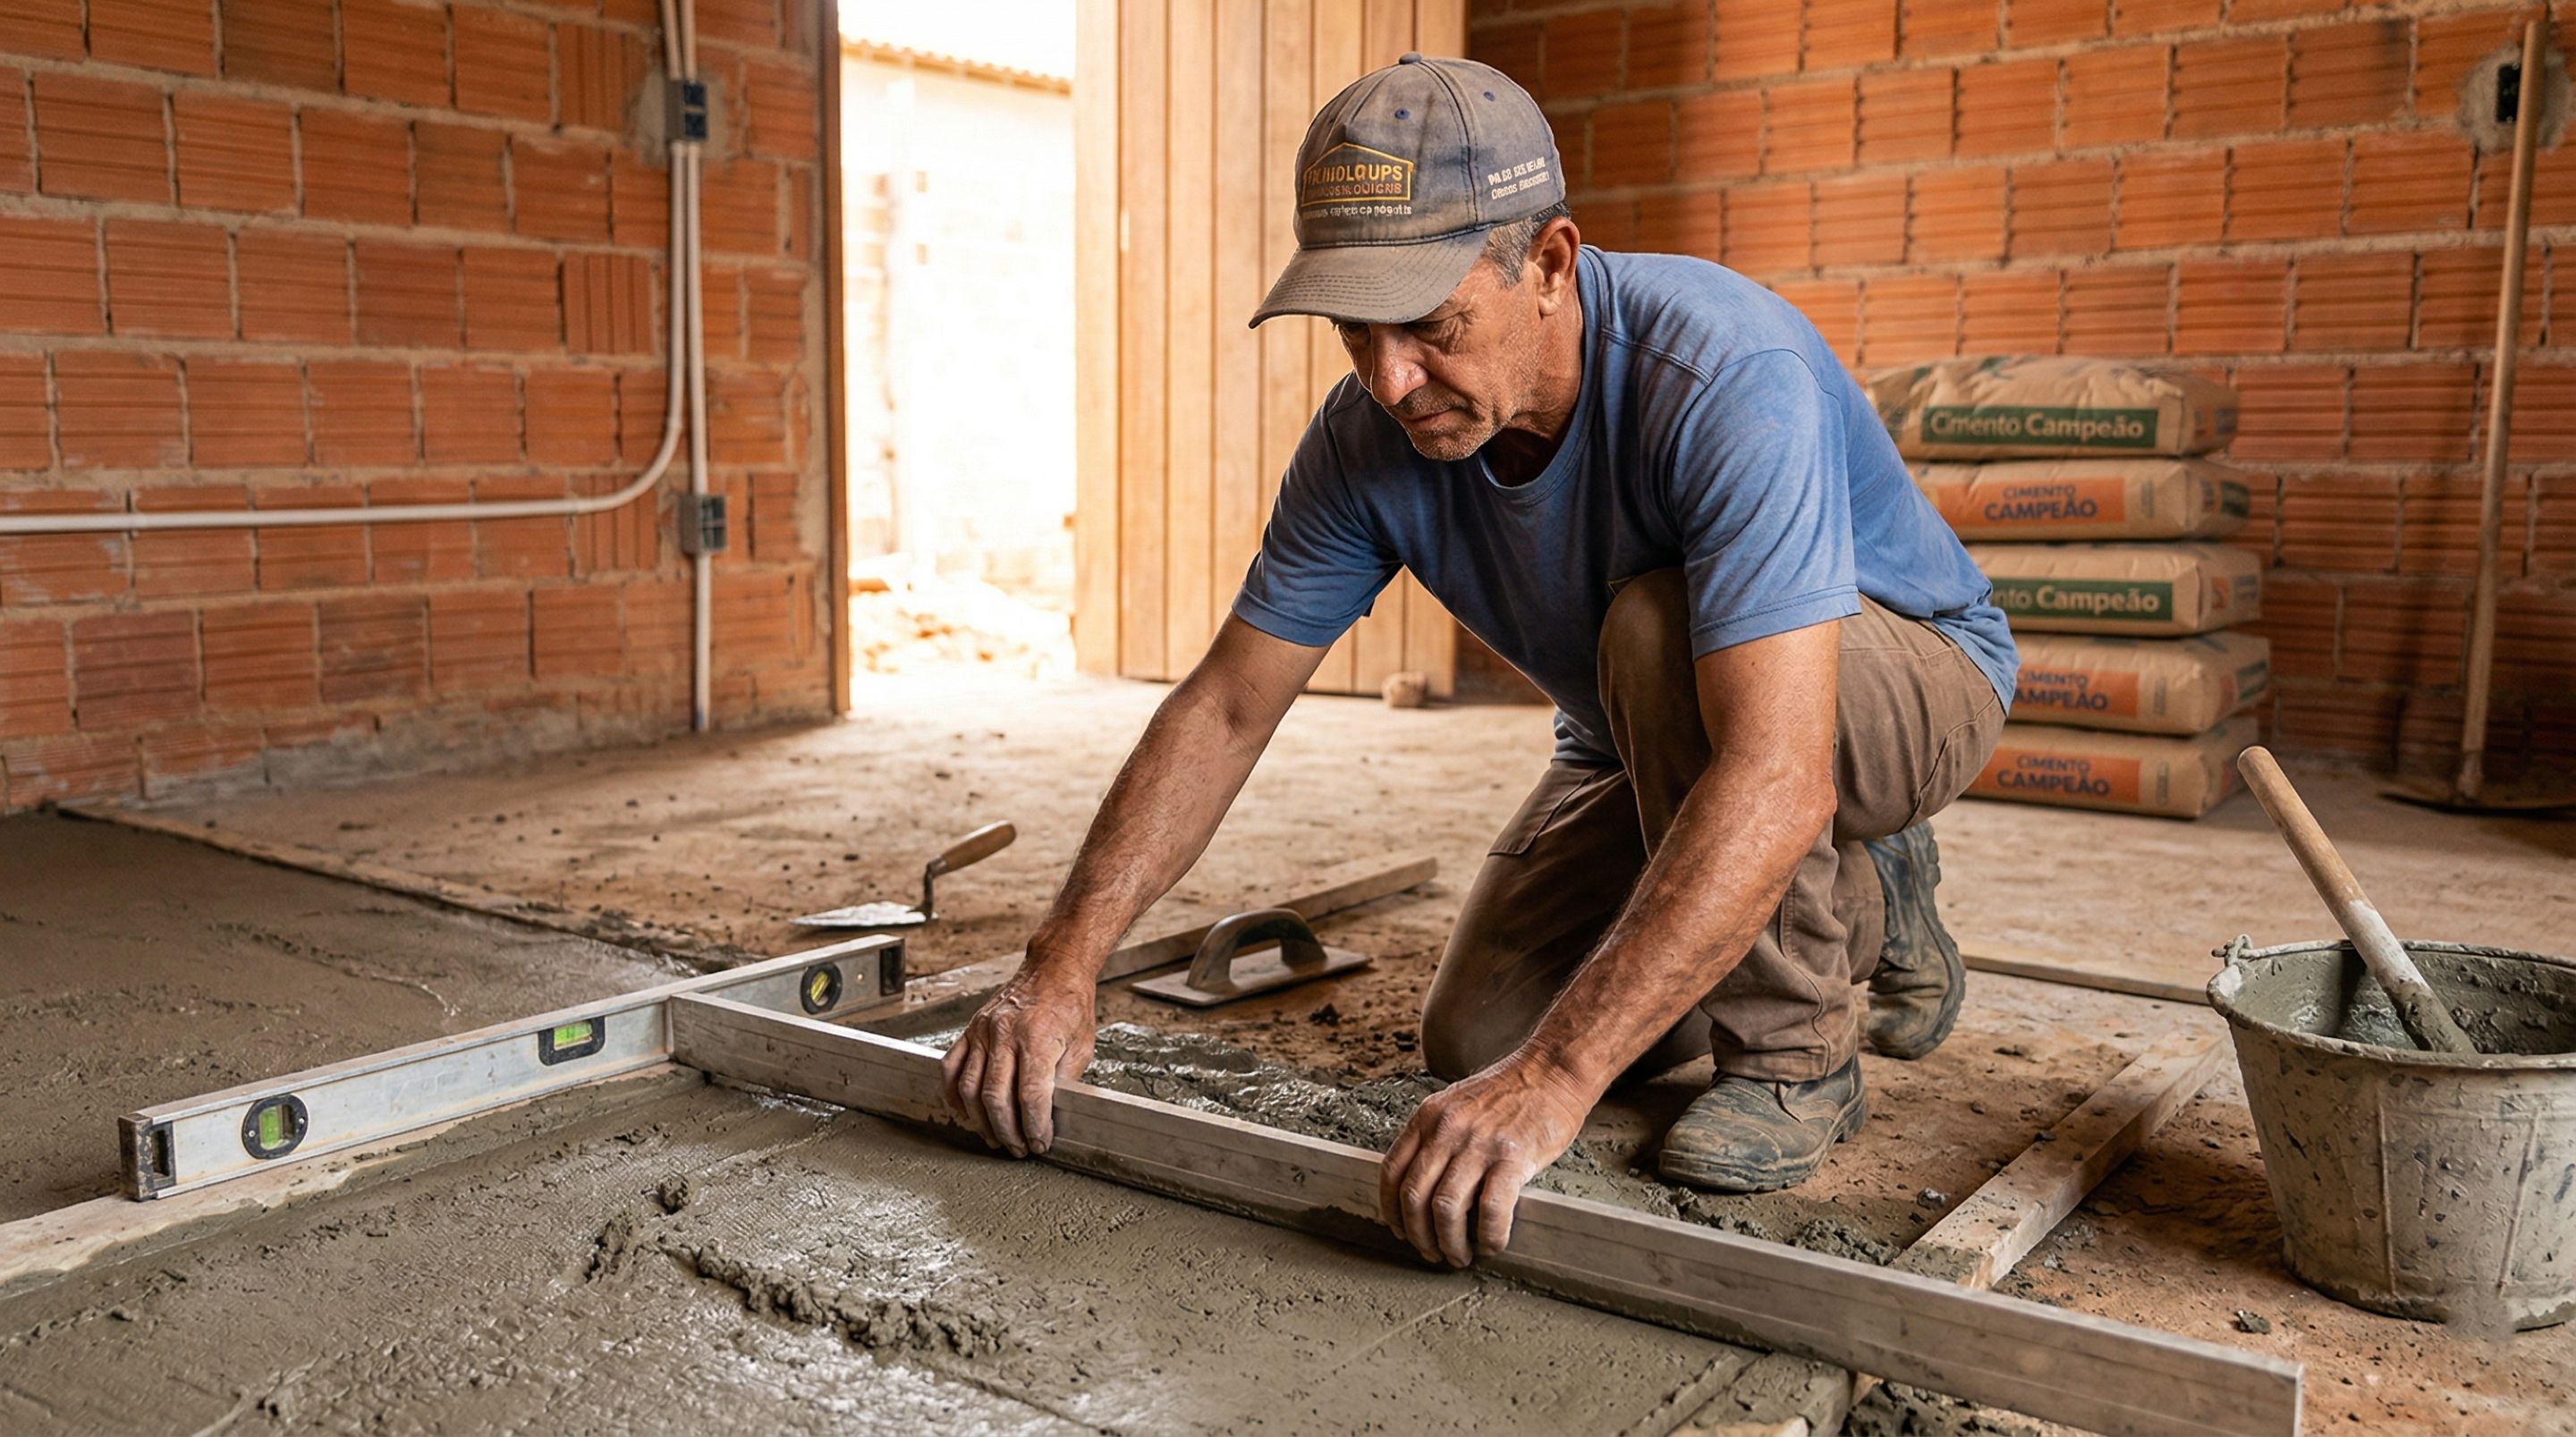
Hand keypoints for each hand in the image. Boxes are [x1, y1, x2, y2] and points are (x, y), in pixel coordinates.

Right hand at [940, 967, 1095, 1157]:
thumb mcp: (1082, 1045)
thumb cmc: (1070, 1005)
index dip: (1035, 1126)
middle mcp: (1005, 1034)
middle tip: (1018, 1148)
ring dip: (981, 1121)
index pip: (1031, 1095)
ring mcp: (983, 1031)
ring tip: (995, 1138)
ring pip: (969, 1088)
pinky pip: (951, 1068)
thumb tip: (1050, 1116)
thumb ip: (1063, 1081)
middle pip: (995, 1097)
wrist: (1053, 969)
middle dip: (1007, 1131)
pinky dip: (953, 1095)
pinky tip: (965, 1111)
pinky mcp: (970, 1029)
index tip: (1040, 1143)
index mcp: (1037, 1038)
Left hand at [1378, 1056, 1594, 1267]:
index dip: (1391, 1210)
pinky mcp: (1513, 1158)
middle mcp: (1447, 1129)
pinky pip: (1490, 1210)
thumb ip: (1437, 1137)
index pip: (1392, 1171)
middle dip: (1418, 1235)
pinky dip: (1488, 1236)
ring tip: (1460, 1256)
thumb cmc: (1510, 1090)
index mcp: (1429, 1116)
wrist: (1553, 1070)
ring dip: (1449, 1243)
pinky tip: (1492, 1244)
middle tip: (1432, 1253)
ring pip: (1445, 1208)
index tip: (1400, 1230)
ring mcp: (1479, 1144)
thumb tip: (1425, 1184)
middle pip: (1414, 1195)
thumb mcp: (1457, 1103)